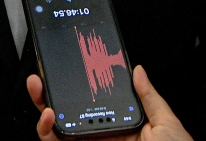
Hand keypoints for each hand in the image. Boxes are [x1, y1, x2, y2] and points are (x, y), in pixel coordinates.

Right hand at [27, 67, 191, 140]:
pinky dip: (48, 133)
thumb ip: (148, 96)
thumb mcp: (165, 122)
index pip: (93, 104)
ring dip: (44, 112)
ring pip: (57, 132)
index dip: (77, 88)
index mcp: (121, 126)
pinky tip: (51, 119)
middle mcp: (102, 138)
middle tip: (40, 79)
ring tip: (42, 96)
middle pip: (69, 115)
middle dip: (50, 95)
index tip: (69, 70)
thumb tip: (138, 71)